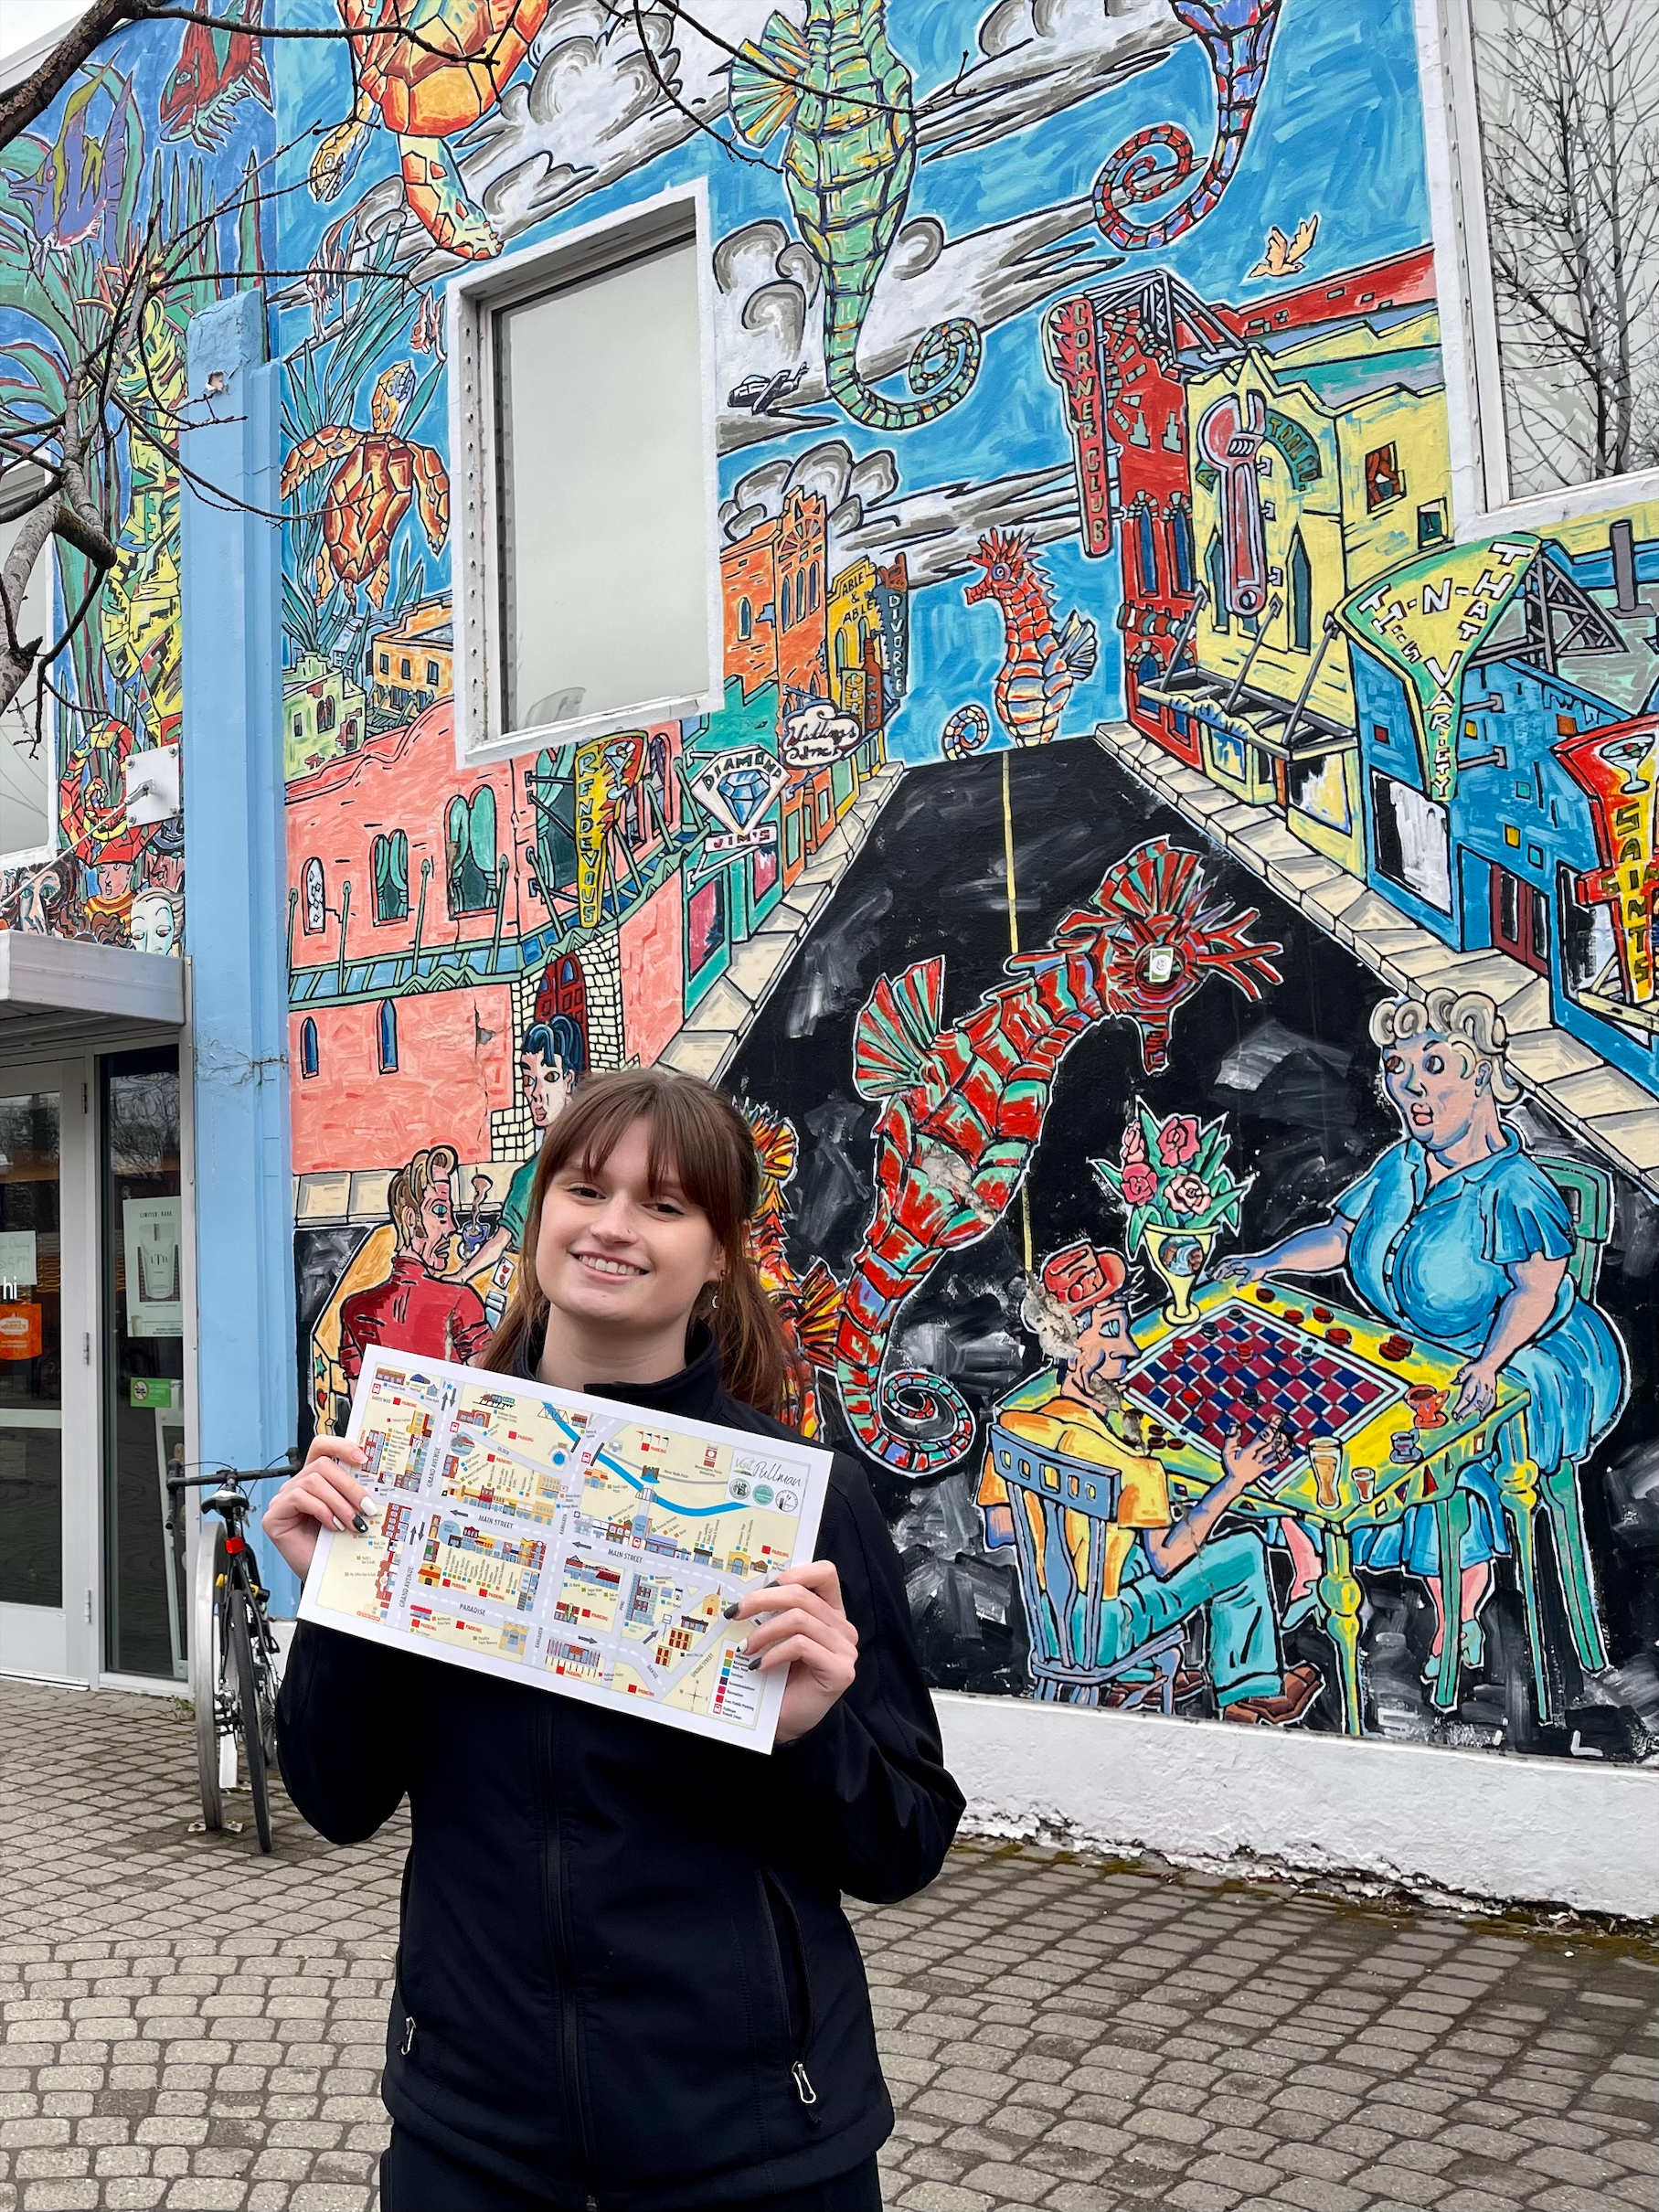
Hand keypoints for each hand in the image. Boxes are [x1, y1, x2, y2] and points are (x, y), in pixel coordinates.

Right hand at [262, 1436, 371, 1581]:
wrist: (326, 1579)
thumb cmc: (336, 1547)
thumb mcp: (350, 1513)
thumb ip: (354, 1493)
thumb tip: (376, 1477)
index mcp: (317, 1480)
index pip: (322, 1447)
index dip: (341, 1445)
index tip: (363, 1457)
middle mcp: (297, 1485)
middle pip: (322, 1465)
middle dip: (349, 1485)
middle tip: (367, 1507)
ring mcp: (283, 1500)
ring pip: (313, 1481)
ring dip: (339, 1502)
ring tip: (354, 1522)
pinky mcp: (275, 1516)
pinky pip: (299, 1498)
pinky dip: (322, 1510)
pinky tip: (334, 1526)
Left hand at [730, 1560, 857, 1746]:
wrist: (785, 1723)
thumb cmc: (778, 1679)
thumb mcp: (777, 1638)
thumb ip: (774, 1613)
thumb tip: (745, 1592)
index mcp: (830, 1613)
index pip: (825, 1573)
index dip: (795, 1572)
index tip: (765, 1585)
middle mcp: (842, 1628)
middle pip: (802, 1595)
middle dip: (763, 1599)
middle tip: (735, 1613)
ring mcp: (845, 1649)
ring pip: (799, 1619)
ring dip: (764, 1631)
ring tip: (745, 1647)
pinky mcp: (840, 1670)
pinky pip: (801, 1646)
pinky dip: (775, 1653)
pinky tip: (760, 1666)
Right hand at [1214, 1251, 1268, 1286]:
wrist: (1269, 1261)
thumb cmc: (1262, 1267)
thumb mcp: (1253, 1276)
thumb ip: (1244, 1282)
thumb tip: (1236, 1288)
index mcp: (1239, 1263)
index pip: (1226, 1266)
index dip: (1220, 1272)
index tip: (1215, 1278)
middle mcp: (1238, 1261)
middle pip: (1224, 1263)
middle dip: (1216, 1269)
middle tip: (1210, 1275)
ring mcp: (1240, 1261)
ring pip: (1227, 1264)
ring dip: (1220, 1269)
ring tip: (1215, 1275)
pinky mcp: (1242, 1264)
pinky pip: (1231, 1266)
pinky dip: (1226, 1270)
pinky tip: (1225, 1276)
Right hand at [1220, 1414, 1288, 1489]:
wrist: (1236, 1481)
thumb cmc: (1232, 1464)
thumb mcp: (1226, 1451)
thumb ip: (1230, 1439)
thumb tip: (1236, 1427)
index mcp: (1248, 1453)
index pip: (1261, 1439)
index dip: (1269, 1430)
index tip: (1275, 1421)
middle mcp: (1257, 1458)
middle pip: (1271, 1444)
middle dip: (1278, 1433)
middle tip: (1282, 1423)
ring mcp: (1263, 1464)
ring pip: (1276, 1453)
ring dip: (1282, 1443)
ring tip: (1286, 1433)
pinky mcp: (1266, 1468)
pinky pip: (1277, 1461)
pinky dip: (1284, 1454)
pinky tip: (1288, 1447)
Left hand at [1452, 1358, 1500, 1418]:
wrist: (1490, 1364)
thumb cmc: (1475, 1368)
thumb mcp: (1466, 1369)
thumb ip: (1460, 1376)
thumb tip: (1452, 1383)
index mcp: (1474, 1381)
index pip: (1466, 1396)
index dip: (1460, 1405)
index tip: (1455, 1413)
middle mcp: (1482, 1387)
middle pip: (1475, 1402)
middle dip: (1467, 1412)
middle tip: (1459, 1419)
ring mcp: (1489, 1390)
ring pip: (1484, 1404)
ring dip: (1478, 1413)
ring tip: (1472, 1421)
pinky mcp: (1493, 1392)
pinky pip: (1492, 1402)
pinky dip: (1488, 1410)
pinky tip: (1483, 1417)